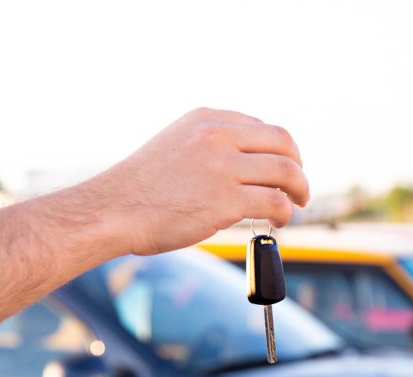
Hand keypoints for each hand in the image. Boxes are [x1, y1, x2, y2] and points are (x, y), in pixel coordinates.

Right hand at [74, 107, 309, 256]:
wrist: (113, 210)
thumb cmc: (140, 188)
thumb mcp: (176, 146)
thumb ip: (210, 147)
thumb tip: (246, 166)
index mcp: (206, 119)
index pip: (262, 126)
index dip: (281, 150)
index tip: (283, 167)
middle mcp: (217, 135)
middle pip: (283, 142)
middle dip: (298, 166)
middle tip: (299, 187)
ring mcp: (223, 166)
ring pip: (286, 171)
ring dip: (299, 190)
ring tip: (295, 205)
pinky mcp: (226, 199)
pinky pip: (275, 202)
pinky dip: (285, 213)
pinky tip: (279, 221)